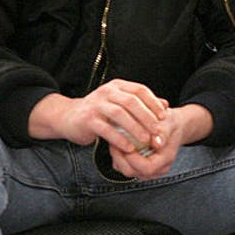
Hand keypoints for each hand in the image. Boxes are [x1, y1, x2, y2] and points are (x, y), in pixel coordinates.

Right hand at [41, 80, 167, 153]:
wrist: (68, 117)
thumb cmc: (100, 112)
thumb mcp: (120, 103)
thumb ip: (142, 104)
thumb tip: (166, 105)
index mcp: (117, 86)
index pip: (140, 90)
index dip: (153, 103)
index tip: (164, 117)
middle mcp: (107, 92)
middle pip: (131, 102)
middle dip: (147, 117)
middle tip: (157, 131)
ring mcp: (96, 105)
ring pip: (119, 114)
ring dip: (135, 128)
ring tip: (146, 140)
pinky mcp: (87, 119)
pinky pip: (106, 129)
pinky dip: (120, 139)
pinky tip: (129, 148)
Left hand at [109, 103, 211, 179]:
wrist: (171, 129)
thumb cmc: (169, 125)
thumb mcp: (168, 124)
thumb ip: (163, 132)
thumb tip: (157, 142)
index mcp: (165, 161)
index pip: (147, 168)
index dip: (133, 158)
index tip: (125, 143)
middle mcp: (156, 169)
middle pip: (132, 171)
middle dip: (120, 157)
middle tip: (114, 142)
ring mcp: (146, 170)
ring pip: (125, 170)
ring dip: (117, 157)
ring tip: (114, 141)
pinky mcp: (137, 167)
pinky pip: (123, 166)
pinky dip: (118, 157)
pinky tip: (117, 144)